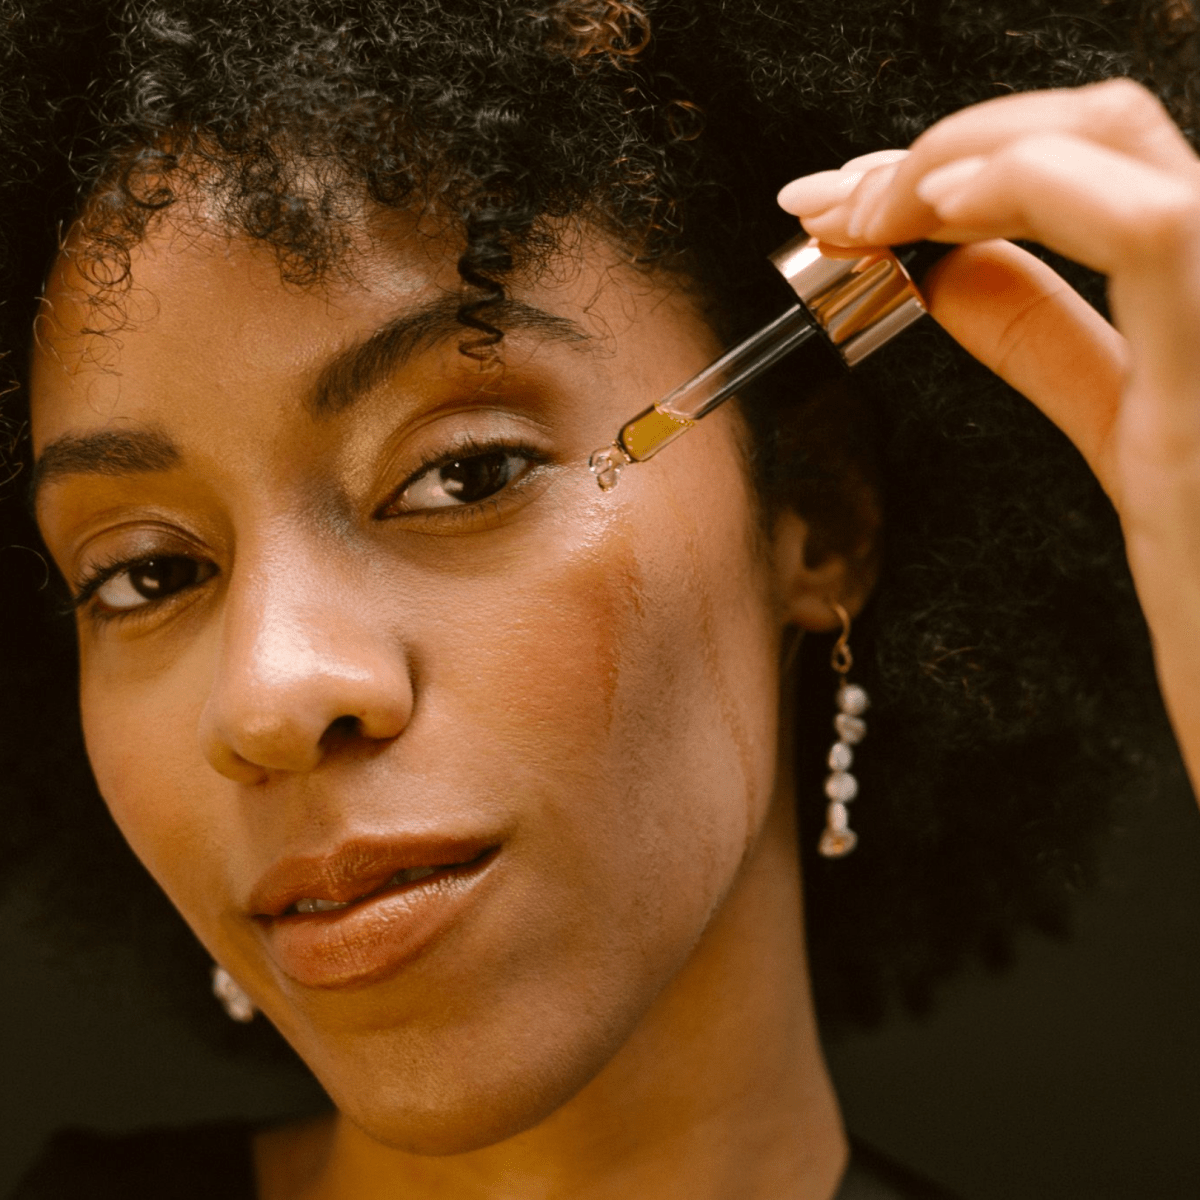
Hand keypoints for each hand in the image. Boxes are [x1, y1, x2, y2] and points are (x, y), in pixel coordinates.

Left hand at [777, 78, 1199, 793]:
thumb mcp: (1130, 434)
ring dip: (952, 159)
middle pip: (1096, 125)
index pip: (1090, 161)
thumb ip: (1046, 340)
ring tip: (852, 217)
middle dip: (937, 149)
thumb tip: (937, 267)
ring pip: (1111, 140)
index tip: (847, 198)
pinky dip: (1032, 194)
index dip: (958, 157)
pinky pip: (1151, 228)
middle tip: (825, 205)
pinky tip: (933, 213)